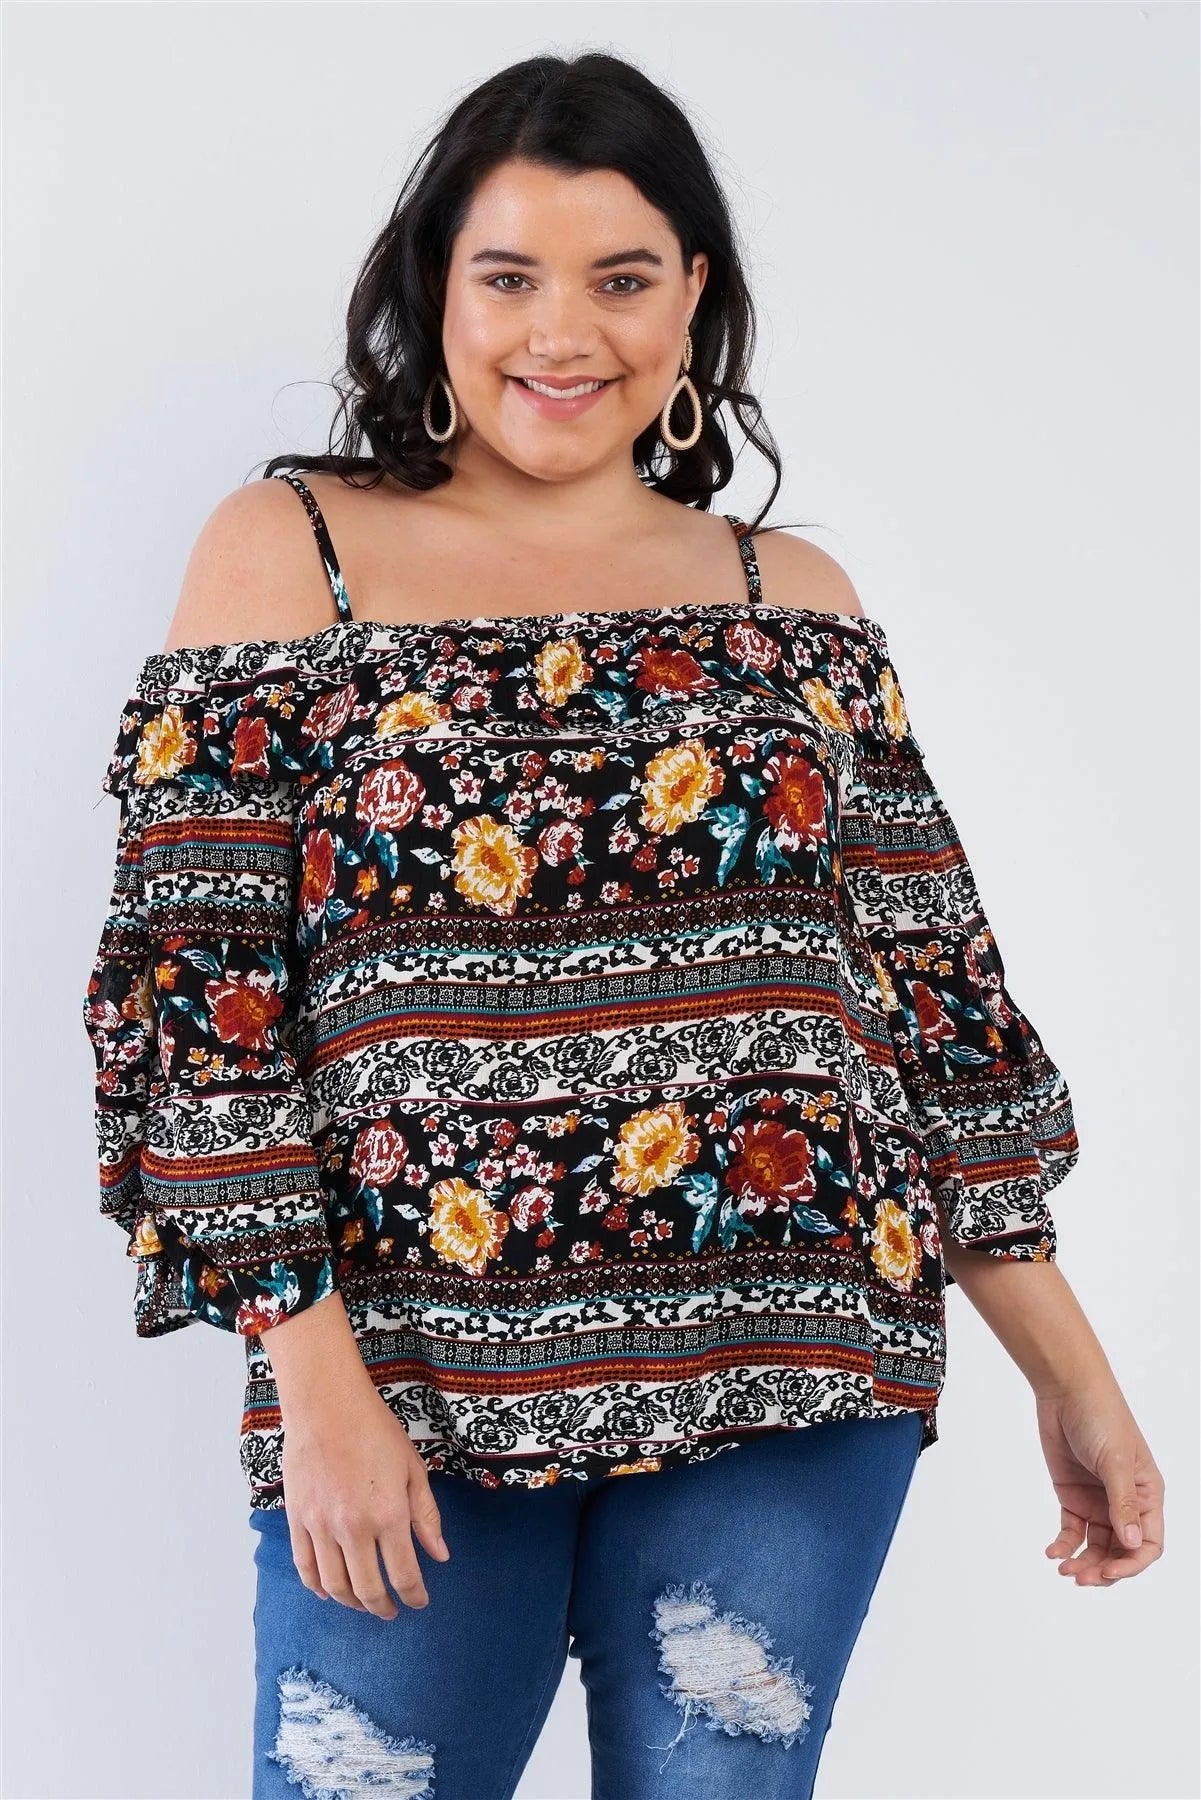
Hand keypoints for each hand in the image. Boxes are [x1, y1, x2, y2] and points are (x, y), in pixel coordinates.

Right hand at [280, 1380, 450, 1615]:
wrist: (327, 1405)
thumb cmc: (375, 1431)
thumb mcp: (412, 1468)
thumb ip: (426, 1515)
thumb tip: (440, 1556)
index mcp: (389, 1515)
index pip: (404, 1575)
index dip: (414, 1596)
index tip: (419, 1602)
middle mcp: (354, 1528)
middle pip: (368, 1589)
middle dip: (383, 1607)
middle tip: (392, 1610)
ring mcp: (321, 1526)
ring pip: (335, 1585)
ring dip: (352, 1602)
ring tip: (364, 1602)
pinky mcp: (297, 1520)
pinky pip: (305, 1567)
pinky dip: (318, 1587)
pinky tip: (329, 1591)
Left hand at [1035, 1378, 1164, 1585]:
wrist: (1066, 1390)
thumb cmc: (1101, 1416)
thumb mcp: (1114, 1460)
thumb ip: (1122, 1503)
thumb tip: (1132, 1545)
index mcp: (1147, 1495)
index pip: (1148, 1544)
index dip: (1132, 1564)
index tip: (1108, 1571)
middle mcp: (1125, 1503)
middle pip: (1121, 1552)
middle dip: (1103, 1569)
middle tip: (1079, 1578)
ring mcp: (1098, 1501)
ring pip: (1096, 1546)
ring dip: (1083, 1562)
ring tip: (1064, 1570)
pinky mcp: (1073, 1496)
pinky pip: (1073, 1531)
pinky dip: (1064, 1545)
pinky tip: (1053, 1553)